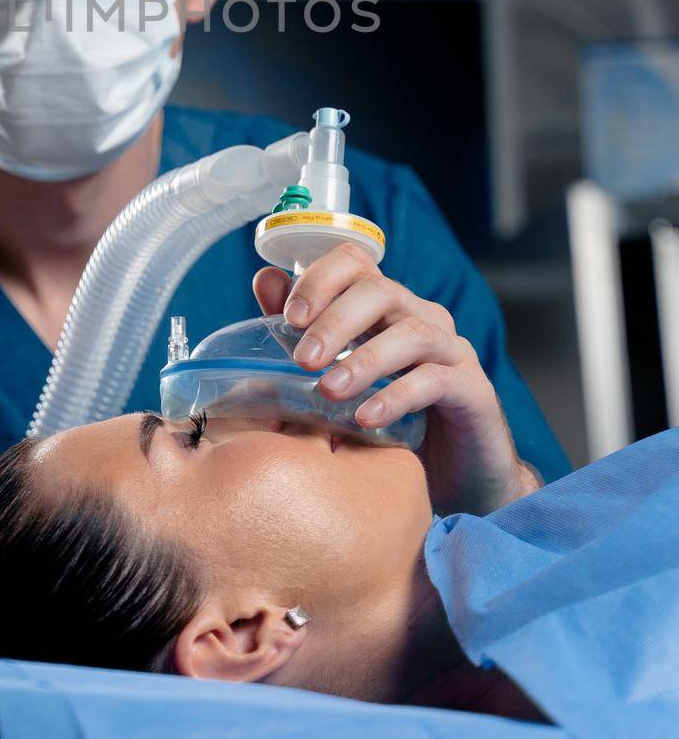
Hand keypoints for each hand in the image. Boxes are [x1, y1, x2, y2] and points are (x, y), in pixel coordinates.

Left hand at [254, 244, 540, 515]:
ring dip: (365, 360)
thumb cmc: (391, 422)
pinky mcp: (473, 390)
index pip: (355, 262)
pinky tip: (367, 419)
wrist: (455, 477)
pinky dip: (397, 396)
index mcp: (386, 306)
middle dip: (335, 323)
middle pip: (379, 291)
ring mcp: (452, 350)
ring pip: (411, 333)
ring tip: (329, 391)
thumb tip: (265, 281)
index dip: (321, 279)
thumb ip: (305, 330)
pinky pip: (436, 380)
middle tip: (304, 360)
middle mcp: (421, 317)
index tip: (290, 316)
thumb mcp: (341, 376)